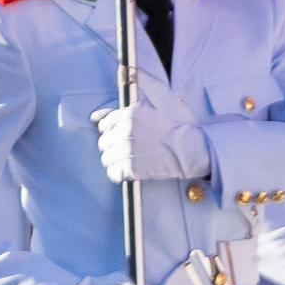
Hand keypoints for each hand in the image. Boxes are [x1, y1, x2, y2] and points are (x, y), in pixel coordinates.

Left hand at [96, 98, 210, 184]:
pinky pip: (113, 173)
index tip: (121, 136)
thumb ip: (123, 112)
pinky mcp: (129, 167)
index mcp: (130, 114)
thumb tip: (94, 118)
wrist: (189, 149)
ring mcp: (127, 149)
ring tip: (131, 161)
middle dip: (113, 147)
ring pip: (106, 158)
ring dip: (116, 161)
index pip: (104, 124)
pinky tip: (130, 171)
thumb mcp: (152, 111)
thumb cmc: (175, 129)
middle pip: (103, 142)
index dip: (112, 131)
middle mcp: (125, 130)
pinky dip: (119, 174)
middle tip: (129, 150)